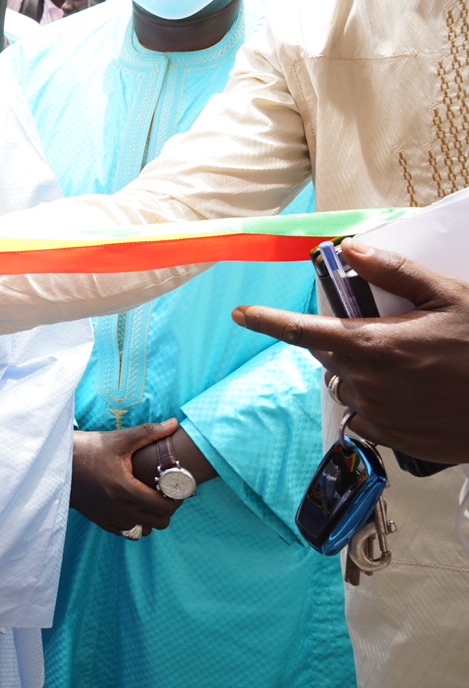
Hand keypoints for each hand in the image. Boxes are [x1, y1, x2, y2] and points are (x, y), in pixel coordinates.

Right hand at [69, 420, 182, 533]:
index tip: (175, 485)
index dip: (177, 497)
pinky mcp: (99, 520)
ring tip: (149, 498)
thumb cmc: (86, 448)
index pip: (165, 506)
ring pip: (144, 529)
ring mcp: (109, 517)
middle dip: (167, 508)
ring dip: (151, 516)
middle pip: (160, 522)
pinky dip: (134, 521)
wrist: (54, 462)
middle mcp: (119, 508)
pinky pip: (126, 530)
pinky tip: (131, 505)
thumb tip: (174, 423)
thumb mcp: (117, 439)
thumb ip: (148, 432)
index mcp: (126, 490)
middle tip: (165, 491)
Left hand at [234, 241, 468, 462]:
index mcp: (373, 344)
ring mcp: (378, 414)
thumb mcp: (448, 297)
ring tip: (405, 366)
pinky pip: (364, 417)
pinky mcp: (393, 438)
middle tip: (380, 331)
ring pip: (345, 385)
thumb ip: (394, 273)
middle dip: (337, 339)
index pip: (301, 331)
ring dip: (358, 373)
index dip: (266, 320)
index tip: (240, 315)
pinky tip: (408, 394)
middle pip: (325, 354)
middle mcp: (366, 381)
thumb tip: (351, 249)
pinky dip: (374, 404)